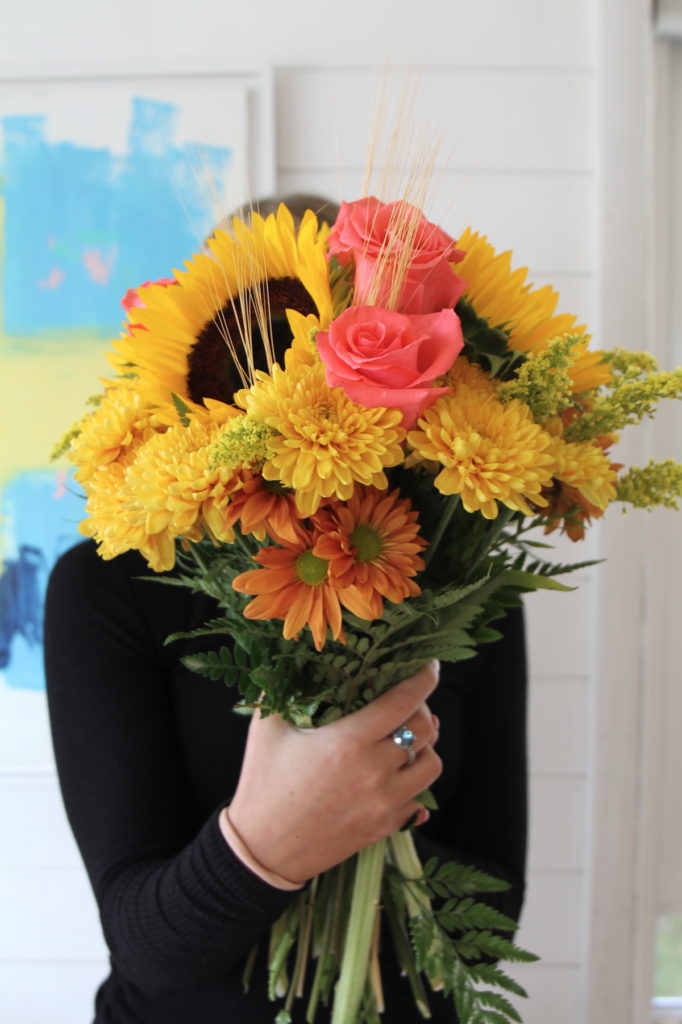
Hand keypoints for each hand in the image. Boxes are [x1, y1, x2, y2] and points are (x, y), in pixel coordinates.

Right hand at [228, 661, 442, 883]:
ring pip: (431, 766)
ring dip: (425, 747)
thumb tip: (292, 658)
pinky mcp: (384, 827)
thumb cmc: (262, 783)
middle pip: (425, 729)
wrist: (261, 849)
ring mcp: (383, 803)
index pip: (403, 701)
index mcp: (348, 741)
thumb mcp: (266, 728)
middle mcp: (374, 771)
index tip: (430, 665)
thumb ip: (284, 689)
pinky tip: (397, 775)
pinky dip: (413, 782)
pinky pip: (419, 800)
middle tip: (408, 704)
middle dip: (422, 709)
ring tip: (407, 740)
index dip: (423, 678)